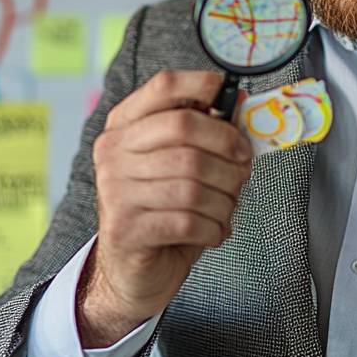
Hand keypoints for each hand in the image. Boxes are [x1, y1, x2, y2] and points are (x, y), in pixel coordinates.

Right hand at [77, 70, 253, 345]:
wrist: (133, 271)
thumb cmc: (164, 210)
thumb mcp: (181, 165)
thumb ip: (205, 133)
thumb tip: (240, 101)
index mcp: (124, 126)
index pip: (163, 87)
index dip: (202, 85)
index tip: (228, 96)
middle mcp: (113, 152)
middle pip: (185, 129)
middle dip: (227, 149)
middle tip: (243, 167)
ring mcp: (114, 190)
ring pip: (193, 181)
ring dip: (225, 198)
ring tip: (226, 208)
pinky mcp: (125, 228)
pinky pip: (189, 219)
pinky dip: (214, 227)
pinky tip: (213, 231)